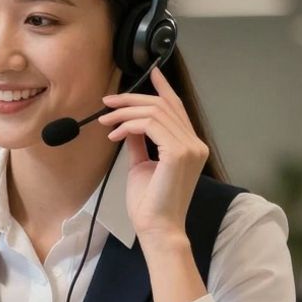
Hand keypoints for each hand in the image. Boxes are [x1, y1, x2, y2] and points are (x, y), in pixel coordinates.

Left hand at [97, 66, 208, 246]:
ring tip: (106, 122)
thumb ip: (140, 143)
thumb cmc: (150, 204)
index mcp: (191, 147)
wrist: (156, 228)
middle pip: (164, 105)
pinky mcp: (178, 152)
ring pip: (154, 112)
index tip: (151, 73)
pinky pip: (149, 125)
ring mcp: (190, 147)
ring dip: (125, 113)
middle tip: (108, 102)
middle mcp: (195, 144)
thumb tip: (130, 126)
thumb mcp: (142, 165)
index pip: (178, 109)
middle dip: (132, 99)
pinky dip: (128, 125)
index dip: (164, 88)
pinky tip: (114, 134)